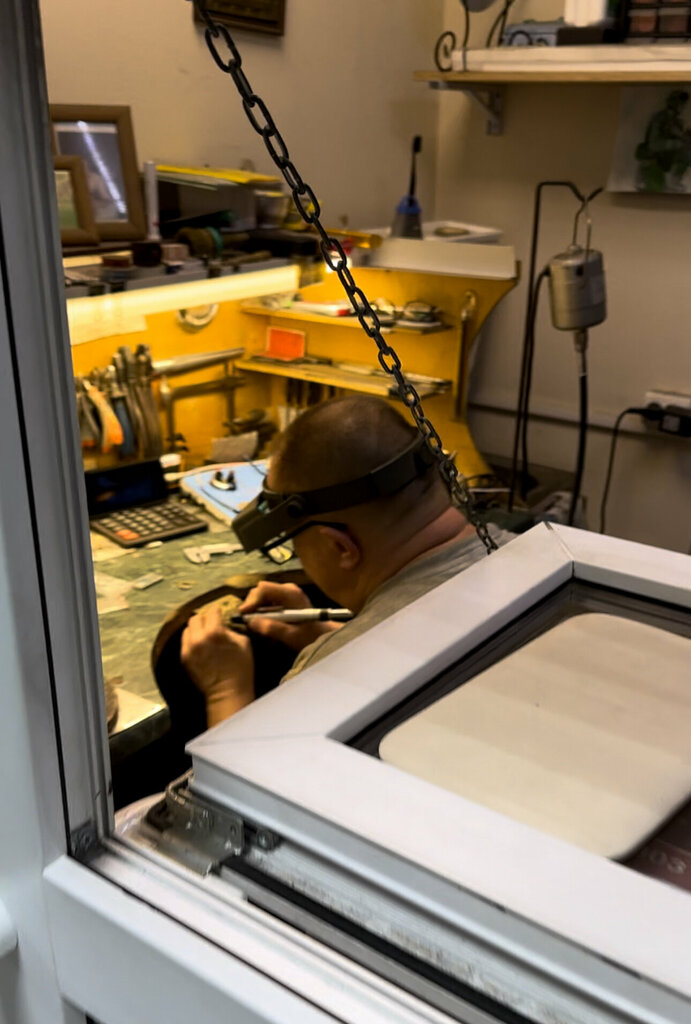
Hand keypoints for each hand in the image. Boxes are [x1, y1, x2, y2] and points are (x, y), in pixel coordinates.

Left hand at [181, 607, 254, 725]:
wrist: (227, 692)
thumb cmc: (241, 668)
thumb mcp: (244, 643)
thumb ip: (231, 629)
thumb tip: (224, 625)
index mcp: (215, 632)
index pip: (212, 611)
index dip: (218, 611)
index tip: (220, 613)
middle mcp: (198, 638)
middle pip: (195, 618)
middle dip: (204, 619)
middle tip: (211, 624)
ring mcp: (188, 648)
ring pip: (187, 629)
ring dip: (196, 629)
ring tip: (204, 635)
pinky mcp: (184, 658)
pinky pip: (185, 642)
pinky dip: (192, 641)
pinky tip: (200, 646)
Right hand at [240, 581, 341, 651]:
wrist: (324, 636)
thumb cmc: (311, 636)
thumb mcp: (290, 635)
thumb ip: (271, 628)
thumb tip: (250, 622)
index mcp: (290, 594)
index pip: (263, 589)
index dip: (251, 601)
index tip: (243, 614)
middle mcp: (287, 589)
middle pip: (261, 591)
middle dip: (252, 605)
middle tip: (248, 622)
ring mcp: (286, 593)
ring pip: (262, 596)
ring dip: (256, 610)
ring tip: (257, 625)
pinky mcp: (284, 600)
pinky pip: (267, 602)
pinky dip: (262, 612)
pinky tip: (265, 624)